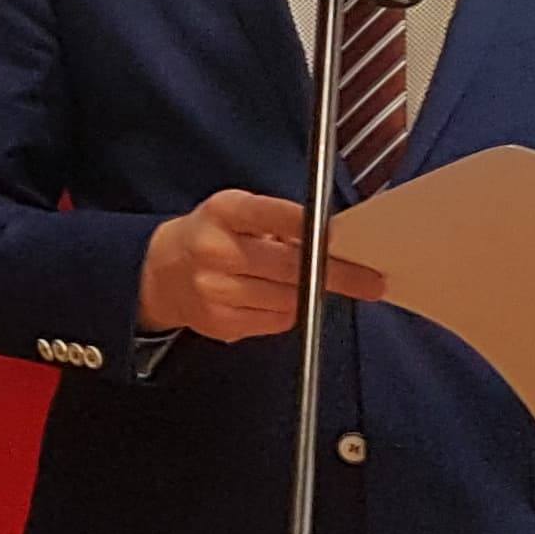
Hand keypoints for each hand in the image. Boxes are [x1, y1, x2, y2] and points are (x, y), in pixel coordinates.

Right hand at [137, 190, 386, 342]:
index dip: (310, 226)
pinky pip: (278, 320)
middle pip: (290, 266)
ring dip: (312, 293)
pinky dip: (290, 310)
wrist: (164, 272)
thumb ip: (280, 220)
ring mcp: (215, 290)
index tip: (343, 238)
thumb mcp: (238, 211)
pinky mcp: (221, 322)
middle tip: (370, 281)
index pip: (271, 215)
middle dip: (337, 274)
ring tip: (314, 284)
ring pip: (290, 297)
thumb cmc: (215, 236)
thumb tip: (331, 240)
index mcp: (222, 212)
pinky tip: (278, 297)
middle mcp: (214, 250)